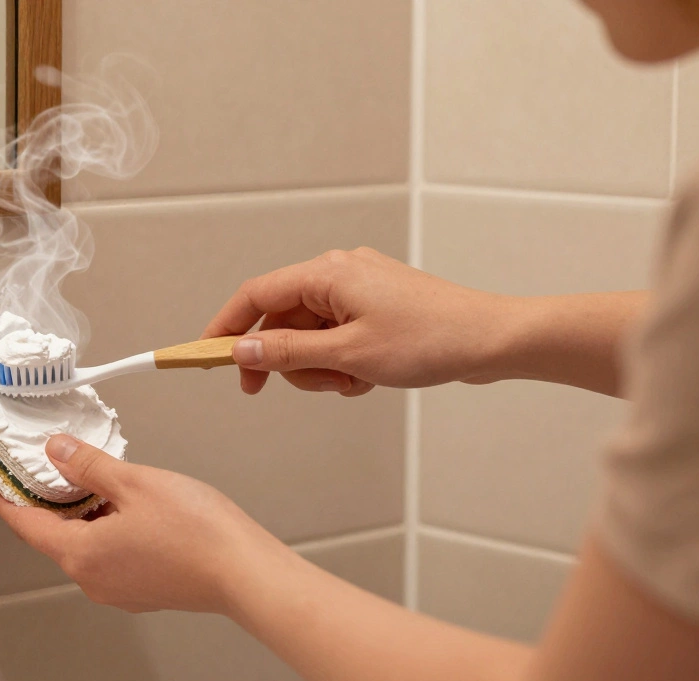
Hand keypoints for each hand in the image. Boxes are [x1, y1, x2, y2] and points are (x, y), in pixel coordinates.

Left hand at [0, 435, 284, 613]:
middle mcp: (93, 580)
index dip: (7, 500)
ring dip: (84, 515)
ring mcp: (119, 590)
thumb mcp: (134, 482)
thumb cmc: (197, 532)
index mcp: (81, 555)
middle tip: (51, 468)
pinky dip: (107, 530)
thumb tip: (55, 452)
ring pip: (85, 546)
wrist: (245, 573)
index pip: (26, 525)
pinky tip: (128, 507)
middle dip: (50, 502)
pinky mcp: (143, 591)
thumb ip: (87, 466)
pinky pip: (110, 557)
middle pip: (55, 537)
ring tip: (99, 481)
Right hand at [202, 247, 514, 395]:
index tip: (205, 356)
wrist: (493, 341)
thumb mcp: (347, 355)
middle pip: (280, 319)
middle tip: (273, 389)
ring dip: (317, 367)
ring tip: (349, 383)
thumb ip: (287, 353)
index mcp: (327, 274)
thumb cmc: (430, 339)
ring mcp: (359, 291)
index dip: (225, 326)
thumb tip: (242, 349)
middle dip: (281, 359)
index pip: (255, 295)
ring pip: (308, 335)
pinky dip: (341, 363)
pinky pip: (336, 338)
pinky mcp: (376, 309)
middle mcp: (339, 274)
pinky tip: (366, 378)